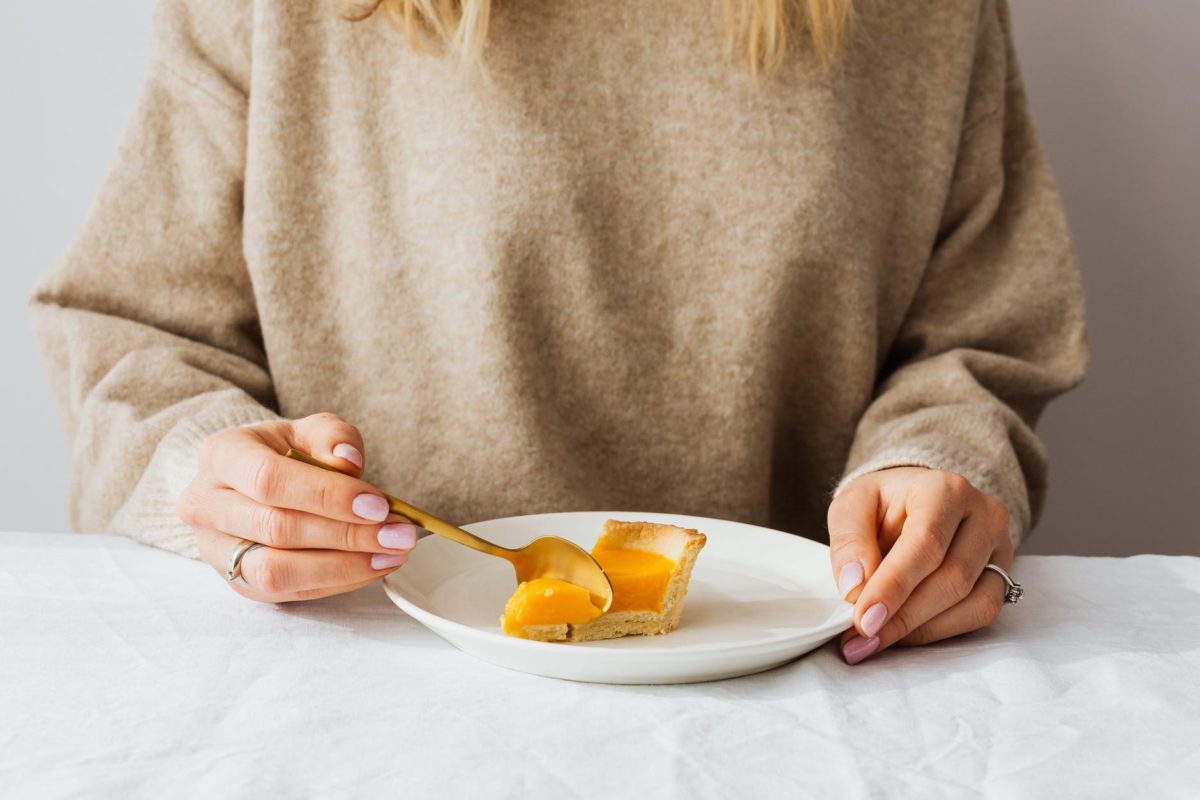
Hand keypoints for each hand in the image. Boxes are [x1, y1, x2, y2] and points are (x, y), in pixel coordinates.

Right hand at [178, 412, 416, 602]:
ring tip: (392, 554)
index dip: (326, 496)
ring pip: (276, 572)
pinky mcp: (238, 583)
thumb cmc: (285, 452)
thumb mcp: (310, 430)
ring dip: (343, 567)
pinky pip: (289, 592)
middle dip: (346, 535)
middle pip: (276, 529)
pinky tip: (374, 566)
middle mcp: (206, 505)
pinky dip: (338, 582)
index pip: (269, 480)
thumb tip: (347, 461)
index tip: (379, 505)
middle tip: (400, 534)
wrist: (253, 480)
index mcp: (221, 455)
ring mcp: (216, 550)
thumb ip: (332, 437)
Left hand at [827, 467, 1013, 663]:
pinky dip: (940, 630)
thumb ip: (850, 542)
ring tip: (877, 639)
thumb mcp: (852, 506)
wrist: (914, 500)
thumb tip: (855, 588)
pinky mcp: (1003, 575)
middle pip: (952, 579)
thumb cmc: (883, 503)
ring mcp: (1000, 547)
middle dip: (903, 616)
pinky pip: (980, 613)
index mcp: (944, 490)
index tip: (865, 620)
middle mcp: (983, 515)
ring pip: (971, 603)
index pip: (925, 544)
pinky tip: (905, 633)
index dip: (894, 587)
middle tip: (863, 637)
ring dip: (920, 629)